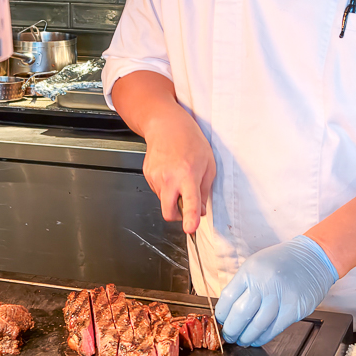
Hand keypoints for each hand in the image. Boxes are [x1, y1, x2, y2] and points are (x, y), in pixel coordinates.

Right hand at [141, 105, 215, 234]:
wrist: (166, 126)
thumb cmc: (189, 141)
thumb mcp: (208, 164)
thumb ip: (205, 190)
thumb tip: (201, 210)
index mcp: (188, 175)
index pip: (190, 202)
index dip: (190, 218)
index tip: (190, 229)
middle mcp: (169, 178)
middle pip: (168, 212)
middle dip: (176, 216)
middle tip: (184, 208)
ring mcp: (156, 177)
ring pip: (163, 200)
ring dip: (171, 196)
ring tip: (178, 176)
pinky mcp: (147, 175)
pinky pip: (157, 190)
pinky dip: (165, 187)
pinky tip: (169, 172)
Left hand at [215, 236, 337, 346]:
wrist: (313, 258)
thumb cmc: (282, 261)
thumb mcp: (257, 265)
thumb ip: (243, 285)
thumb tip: (229, 311)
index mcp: (250, 271)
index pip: (228, 298)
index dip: (221, 314)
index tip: (220, 321)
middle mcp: (263, 283)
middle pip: (240, 314)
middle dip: (231, 330)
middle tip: (229, 335)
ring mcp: (280, 296)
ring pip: (256, 325)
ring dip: (246, 337)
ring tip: (242, 340)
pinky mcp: (294, 309)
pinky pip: (273, 329)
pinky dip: (262, 337)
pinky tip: (257, 339)